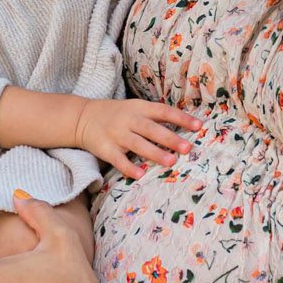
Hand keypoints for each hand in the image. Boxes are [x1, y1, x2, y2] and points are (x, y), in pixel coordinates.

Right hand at [71, 94, 199, 174]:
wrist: (83, 117)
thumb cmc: (117, 114)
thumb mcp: (136, 108)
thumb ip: (156, 116)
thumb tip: (186, 124)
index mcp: (139, 108)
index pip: (163, 111)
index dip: (181, 118)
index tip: (199, 126)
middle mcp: (129, 120)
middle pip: (152, 129)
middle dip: (170, 138)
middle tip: (187, 148)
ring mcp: (116, 134)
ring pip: (138, 144)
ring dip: (155, 153)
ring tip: (171, 162)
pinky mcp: (106, 149)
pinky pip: (118, 159)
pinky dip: (128, 167)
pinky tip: (140, 175)